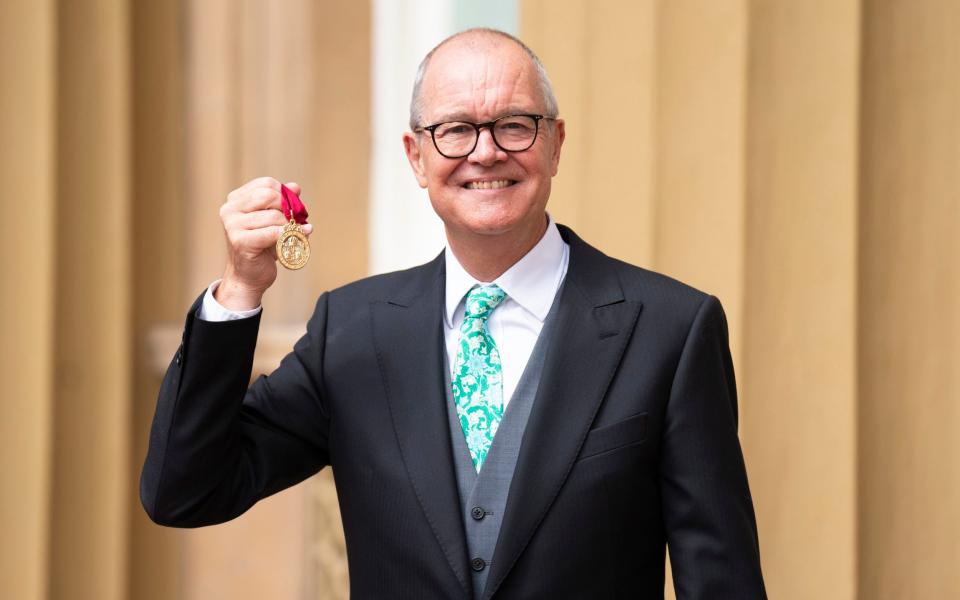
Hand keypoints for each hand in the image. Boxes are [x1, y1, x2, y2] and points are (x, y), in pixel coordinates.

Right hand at [215, 176, 312, 309]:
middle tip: (296, 220)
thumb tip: (295, 187)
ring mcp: (232, 225)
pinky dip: (290, 235)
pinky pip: (272, 233)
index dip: (285, 193)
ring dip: (291, 225)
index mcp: (236, 200)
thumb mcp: (272, 222)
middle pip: (268, 196)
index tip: (293, 206)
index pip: (266, 184)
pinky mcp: (240, 242)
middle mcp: (230, 210)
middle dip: (288, 207)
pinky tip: (303, 235)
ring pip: (273, 216)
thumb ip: (282, 203)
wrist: (248, 277)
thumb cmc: (262, 248)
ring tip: (298, 232)